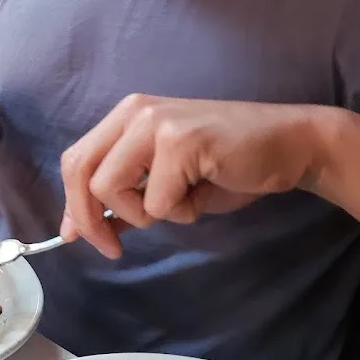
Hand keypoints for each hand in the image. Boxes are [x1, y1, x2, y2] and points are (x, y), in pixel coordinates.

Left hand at [59, 94, 319, 257]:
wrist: (288, 145)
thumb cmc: (226, 166)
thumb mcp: (164, 181)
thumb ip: (123, 196)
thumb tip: (78, 228)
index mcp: (126, 115)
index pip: (76, 159)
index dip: (71, 203)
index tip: (76, 236)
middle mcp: (134, 112)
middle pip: (81, 172)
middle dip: (90, 219)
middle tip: (112, 248)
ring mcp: (156, 123)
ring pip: (111, 189)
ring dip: (144, 215)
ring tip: (181, 201)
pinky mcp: (180, 142)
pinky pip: (156, 202)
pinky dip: (180, 212)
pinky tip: (204, 192)